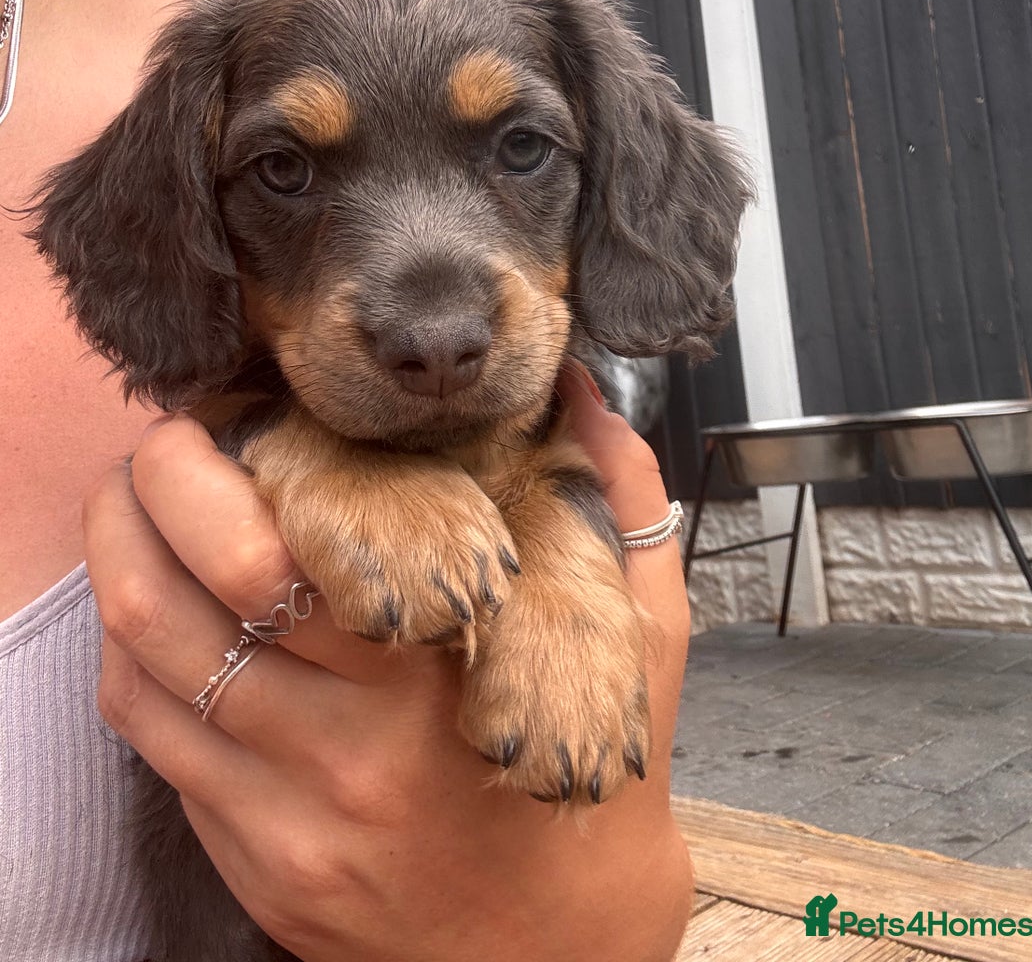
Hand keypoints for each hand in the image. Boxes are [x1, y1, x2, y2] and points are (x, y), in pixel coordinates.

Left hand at [86, 372, 692, 961]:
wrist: (562, 955)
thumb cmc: (603, 785)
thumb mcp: (645, 638)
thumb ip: (622, 503)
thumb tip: (581, 394)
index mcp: (439, 681)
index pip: (289, 550)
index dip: (235, 460)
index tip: (238, 408)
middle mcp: (349, 753)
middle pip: (187, 594)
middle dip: (151, 487)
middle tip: (164, 436)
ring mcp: (288, 819)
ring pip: (147, 663)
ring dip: (118, 558)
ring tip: (133, 498)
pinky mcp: (252, 864)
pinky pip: (151, 742)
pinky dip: (130, 653)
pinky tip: (151, 603)